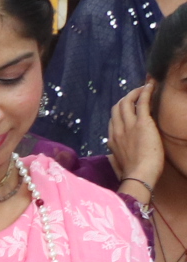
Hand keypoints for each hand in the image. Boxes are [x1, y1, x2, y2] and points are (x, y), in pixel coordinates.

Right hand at [107, 83, 164, 200]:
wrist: (139, 175)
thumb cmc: (131, 174)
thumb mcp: (118, 165)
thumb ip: (114, 157)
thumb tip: (111, 156)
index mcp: (113, 139)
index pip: (113, 120)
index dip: (120, 112)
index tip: (129, 109)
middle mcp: (118, 130)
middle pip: (117, 107)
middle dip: (126, 98)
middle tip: (136, 95)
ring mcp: (129, 126)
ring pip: (126, 101)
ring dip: (135, 92)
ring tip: (144, 88)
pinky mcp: (142, 123)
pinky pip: (142, 102)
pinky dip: (145, 92)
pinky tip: (150, 85)